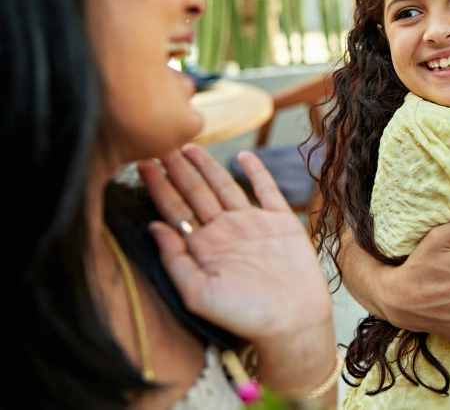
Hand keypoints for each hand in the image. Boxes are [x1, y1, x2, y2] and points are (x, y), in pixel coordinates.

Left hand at [141, 146, 332, 344]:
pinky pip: (266, 190)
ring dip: (207, 166)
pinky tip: (243, 157)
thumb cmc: (244, 315)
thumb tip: (152, 226)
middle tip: (161, 143)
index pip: (175, 210)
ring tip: (189, 146)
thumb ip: (174, 259)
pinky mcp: (280, 222)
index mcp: (204, 247)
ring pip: (225, 186)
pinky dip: (256, 172)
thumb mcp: (198, 293)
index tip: (143, 164)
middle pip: (196, 193)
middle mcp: (225, 231)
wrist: (292, 320)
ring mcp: (253, 224)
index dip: (159, 187)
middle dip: (178, 169)